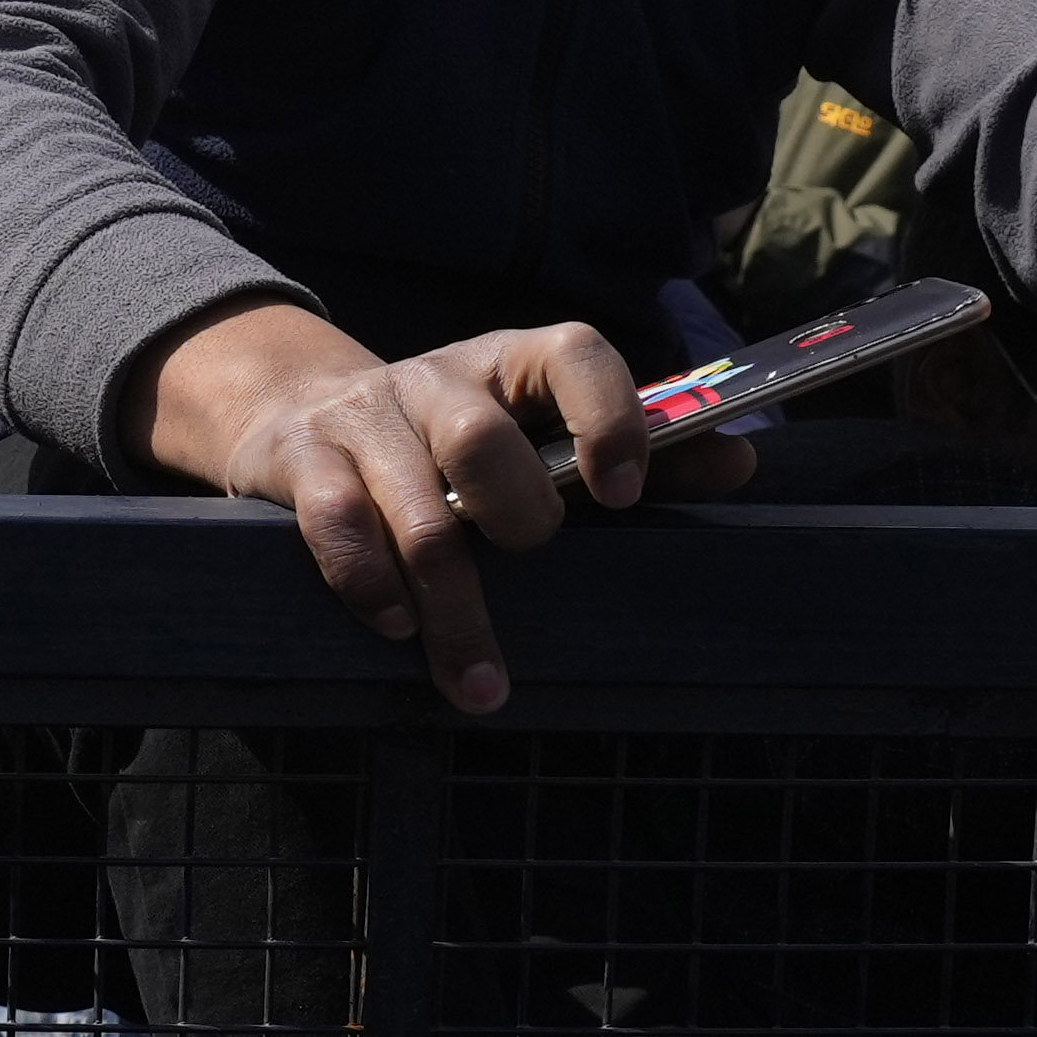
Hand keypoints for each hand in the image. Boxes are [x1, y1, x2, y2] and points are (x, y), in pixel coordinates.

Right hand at [146, 299, 681, 719]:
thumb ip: (638, 453)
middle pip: (481, 439)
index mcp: (512, 364)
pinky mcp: (302, 460)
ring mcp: (364, 417)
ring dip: (453, 607)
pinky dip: (369, 584)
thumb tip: (739, 463)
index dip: (608, 417)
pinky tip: (396, 628)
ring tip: (482, 683)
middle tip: (533, 556)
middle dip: (518, 516)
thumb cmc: (451, 442)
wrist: (296, 409)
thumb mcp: (536, 430)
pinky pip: (336, 525)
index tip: (626, 491)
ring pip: (414, 510)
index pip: (572, 354)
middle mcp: (437, 380)